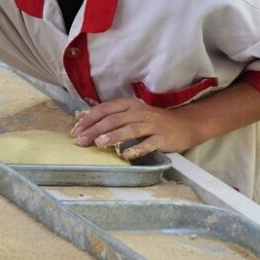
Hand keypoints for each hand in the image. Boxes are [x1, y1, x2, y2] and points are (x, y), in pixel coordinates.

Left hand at [71, 97, 199, 159]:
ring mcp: (152, 125)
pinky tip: (125, 154)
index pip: (105, 109)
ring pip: (130, 129)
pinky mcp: (163, 138)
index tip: (75, 130)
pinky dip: (136, 149)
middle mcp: (140, 112)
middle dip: (96, 129)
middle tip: (82, 140)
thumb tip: (79, 116)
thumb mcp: (129, 113)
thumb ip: (106, 114)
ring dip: (114, 136)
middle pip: (114, 119)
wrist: (184, 125)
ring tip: (99, 143)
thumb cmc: (151, 121)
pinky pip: (148, 143)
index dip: (89, 119)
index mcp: (129, 104)